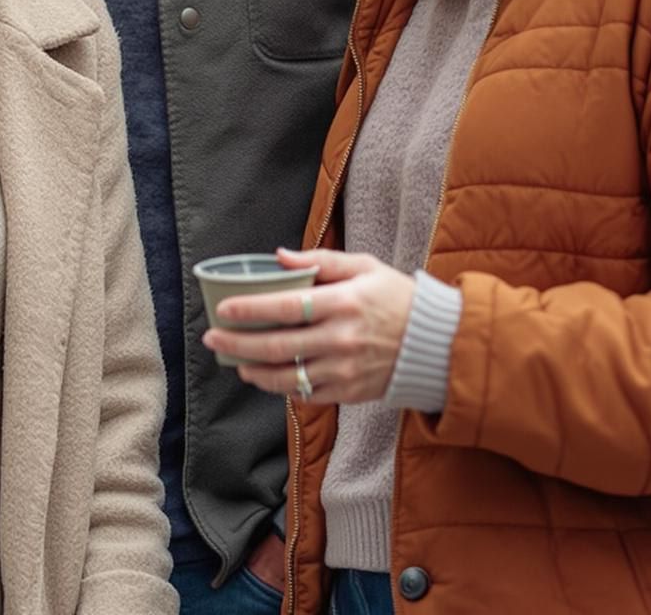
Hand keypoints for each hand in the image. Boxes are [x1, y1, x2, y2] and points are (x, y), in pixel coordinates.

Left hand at [202, 249, 415, 407]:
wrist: (438, 344)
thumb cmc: (396, 298)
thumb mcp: (364, 267)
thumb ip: (320, 260)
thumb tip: (279, 256)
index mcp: (343, 303)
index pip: (285, 307)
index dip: (249, 310)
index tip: (223, 310)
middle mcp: (342, 339)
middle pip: (277, 346)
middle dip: (237, 344)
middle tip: (212, 339)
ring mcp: (345, 370)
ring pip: (286, 377)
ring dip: (253, 371)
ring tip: (236, 362)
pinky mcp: (349, 392)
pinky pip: (306, 393)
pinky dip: (281, 387)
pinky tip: (266, 376)